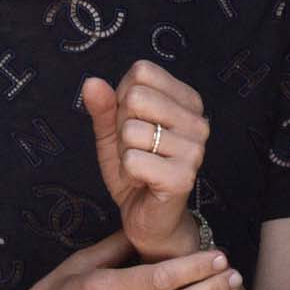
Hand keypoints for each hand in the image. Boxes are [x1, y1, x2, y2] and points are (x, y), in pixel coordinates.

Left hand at [82, 61, 210, 262]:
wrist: (150, 218)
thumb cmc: (136, 170)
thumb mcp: (113, 133)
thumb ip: (103, 106)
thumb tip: (91, 82)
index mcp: (187, 101)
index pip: (142, 71)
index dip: (124, 98)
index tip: (135, 123)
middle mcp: (198, 121)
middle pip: (136, 97)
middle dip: (122, 126)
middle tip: (136, 149)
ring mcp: (194, 150)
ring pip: (132, 130)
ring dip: (125, 153)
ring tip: (140, 167)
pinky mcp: (183, 177)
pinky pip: (133, 159)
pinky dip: (128, 173)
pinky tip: (142, 181)